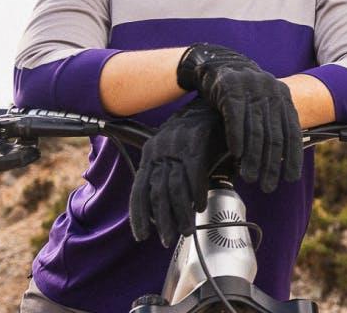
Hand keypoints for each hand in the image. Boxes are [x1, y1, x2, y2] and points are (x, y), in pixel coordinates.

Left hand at [129, 97, 225, 247]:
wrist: (207, 108)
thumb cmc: (190, 135)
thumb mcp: (170, 152)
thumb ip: (164, 176)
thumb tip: (161, 209)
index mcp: (149, 153)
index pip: (139, 188)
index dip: (138, 214)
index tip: (141, 235)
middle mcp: (159, 150)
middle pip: (157, 191)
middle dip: (161, 219)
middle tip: (166, 239)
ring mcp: (176, 146)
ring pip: (175, 186)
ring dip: (181, 212)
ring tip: (186, 229)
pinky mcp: (195, 143)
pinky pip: (194, 174)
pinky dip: (197, 193)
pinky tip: (200, 206)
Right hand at [177, 43, 302, 192]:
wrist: (217, 63)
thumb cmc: (242, 89)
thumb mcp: (263, 99)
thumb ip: (274, 120)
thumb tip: (282, 156)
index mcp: (283, 95)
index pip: (293, 132)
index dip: (293, 158)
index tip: (290, 178)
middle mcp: (270, 91)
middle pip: (274, 136)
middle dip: (271, 165)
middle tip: (267, 185)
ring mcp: (251, 90)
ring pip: (255, 131)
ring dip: (253, 158)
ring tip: (249, 176)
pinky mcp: (230, 90)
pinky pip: (236, 120)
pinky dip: (237, 139)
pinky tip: (236, 155)